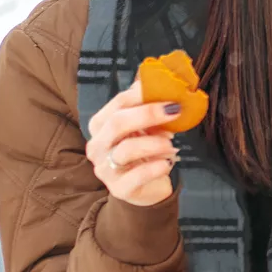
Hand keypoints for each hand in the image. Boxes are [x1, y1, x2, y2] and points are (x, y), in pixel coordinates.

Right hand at [85, 82, 180, 206]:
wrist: (145, 188)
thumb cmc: (144, 152)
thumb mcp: (145, 128)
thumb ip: (148, 108)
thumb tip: (162, 83)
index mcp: (100, 125)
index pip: (118, 103)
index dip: (143, 96)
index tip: (168, 94)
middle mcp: (97, 146)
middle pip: (117, 123)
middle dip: (148, 114)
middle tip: (175, 112)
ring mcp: (105, 169)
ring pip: (127, 149)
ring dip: (155, 144)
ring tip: (173, 145)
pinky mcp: (119, 189)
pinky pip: (138, 175)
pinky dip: (157, 167)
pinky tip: (168, 163)